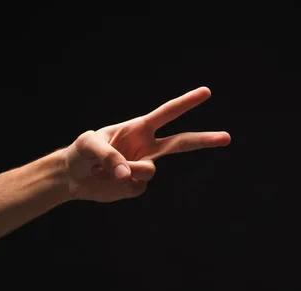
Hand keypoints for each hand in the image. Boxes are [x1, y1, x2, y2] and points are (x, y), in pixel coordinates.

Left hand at [64, 87, 230, 202]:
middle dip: (205, 140)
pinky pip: (137, 187)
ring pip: (150, 171)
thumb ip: (109, 156)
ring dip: (129, 171)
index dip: (186, 102)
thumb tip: (128, 174)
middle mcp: (147, 147)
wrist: (72, 177)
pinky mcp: (137, 186)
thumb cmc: (81, 152)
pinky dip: (120, 186)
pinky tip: (109, 181)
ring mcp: (144, 167)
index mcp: (139, 128)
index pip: (167, 113)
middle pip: (182, 143)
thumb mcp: (87, 145)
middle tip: (227, 138)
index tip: (206, 92)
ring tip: (106, 171)